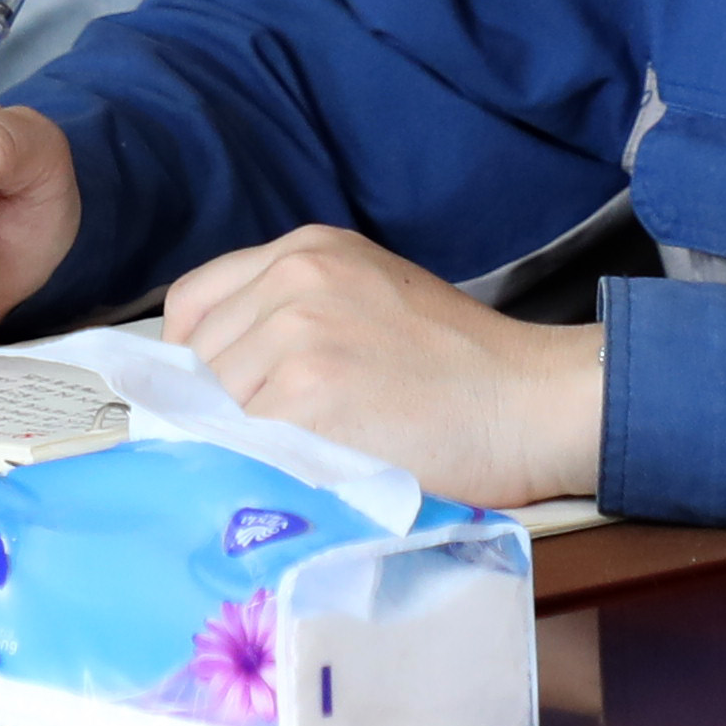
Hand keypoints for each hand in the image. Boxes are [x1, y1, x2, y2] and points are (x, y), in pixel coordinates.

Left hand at [160, 227, 606, 505]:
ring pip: (214, 407)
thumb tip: (217, 377)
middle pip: (198, 359)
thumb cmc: (461, 367)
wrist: (531, 401)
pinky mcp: (306, 395)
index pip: (194, 303)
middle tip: (273, 441)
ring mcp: (296, 334)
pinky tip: (305, 476)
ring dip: (241, 442)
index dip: (196, 360)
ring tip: (302, 459)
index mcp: (305, 249)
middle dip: (220, 406)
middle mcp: (292, 277)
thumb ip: (293, 314)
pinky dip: (261, 467)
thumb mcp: (368, 299)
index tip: (217, 399)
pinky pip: (243, 443)